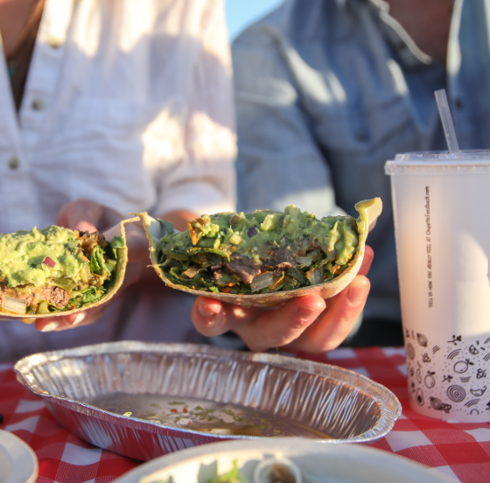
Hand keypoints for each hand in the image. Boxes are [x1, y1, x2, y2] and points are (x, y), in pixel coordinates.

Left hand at [33, 198, 145, 331]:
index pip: (136, 245)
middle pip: (112, 290)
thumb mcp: (85, 210)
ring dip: (71, 318)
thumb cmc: (89, 218)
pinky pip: (84, 311)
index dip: (131, 249)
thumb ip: (83, 217)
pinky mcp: (98, 298)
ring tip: (44, 324)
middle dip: (89, 305)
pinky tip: (42, 321)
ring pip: (97, 307)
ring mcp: (113, 287)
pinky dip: (63, 318)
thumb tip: (79, 231)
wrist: (91, 231)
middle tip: (68, 317)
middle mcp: (128, 268)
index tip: (116, 256)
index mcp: (131, 240)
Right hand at [190, 246, 373, 353]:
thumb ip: (208, 238)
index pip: (212, 322)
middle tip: (311, 301)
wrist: (256, 250)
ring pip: (314, 339)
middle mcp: (257, 326)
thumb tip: (192, 220)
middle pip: (272, 336)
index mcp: (226, 311)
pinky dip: (355, 290)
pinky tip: (367, 258)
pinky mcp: (319, 319)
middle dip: (293, 321)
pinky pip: (339, 316)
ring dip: (340, 313)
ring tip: (358, 282)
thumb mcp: (219, 243)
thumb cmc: (232, 249)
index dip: (210, 316)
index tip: (209, 305)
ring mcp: (291, 325)